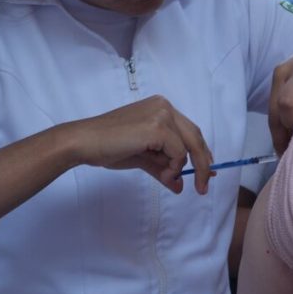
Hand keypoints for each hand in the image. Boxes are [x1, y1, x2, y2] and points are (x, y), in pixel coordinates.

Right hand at [72, 95, 214, 194]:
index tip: (207, 172)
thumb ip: (163, 168)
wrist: (85, 143)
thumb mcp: (143, 157)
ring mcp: (162, 114)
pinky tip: (162, 174)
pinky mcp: (157, 127)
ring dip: (180, 169)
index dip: (201, 152)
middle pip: (195, 137)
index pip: (190, 131)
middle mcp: (164, 106)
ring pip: (188, 146)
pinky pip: (178, 153)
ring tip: (166, 180)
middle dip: (202, 164)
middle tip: (202, 187)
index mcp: (161, 108)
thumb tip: (179, 186)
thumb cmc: (109, 147)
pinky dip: (173, 167)